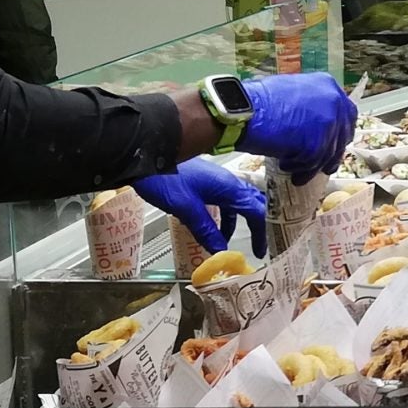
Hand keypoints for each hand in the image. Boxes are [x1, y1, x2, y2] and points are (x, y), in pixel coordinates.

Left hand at [135, 159, 266, 256]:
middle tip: (256, 246)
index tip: (260, 252)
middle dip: (255, 225)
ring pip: (235, 204)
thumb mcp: (187, 208)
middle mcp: (228, 183)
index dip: (262, 232)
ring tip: (226, 243)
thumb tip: (222, 253)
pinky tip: (210, 228)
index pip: (256, 211)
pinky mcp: (205, 182)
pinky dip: (221, 217)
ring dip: (235, 223)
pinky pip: (221, 201)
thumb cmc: (166, 180)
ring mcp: (217, 181)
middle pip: (251, 205)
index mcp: (229, 188)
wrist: (146, 154)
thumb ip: (206, 230)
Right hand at [242, 71, 356, 182]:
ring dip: (311, 165)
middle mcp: (333, 101)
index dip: (341, 132)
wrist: (243, 110)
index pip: (348, 113)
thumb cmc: (260, 102)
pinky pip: (312, 164)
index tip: (335, 144)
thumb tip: (317, 124)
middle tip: (321, 165)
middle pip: (342, 136)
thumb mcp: (293, 93)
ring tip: (297, 170)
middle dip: (331, 153)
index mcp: (327, 85)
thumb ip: (311, 105)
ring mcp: (327, 123)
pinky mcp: (316, 143)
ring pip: (327, 154)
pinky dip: (300, 168)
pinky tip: (286, 166)